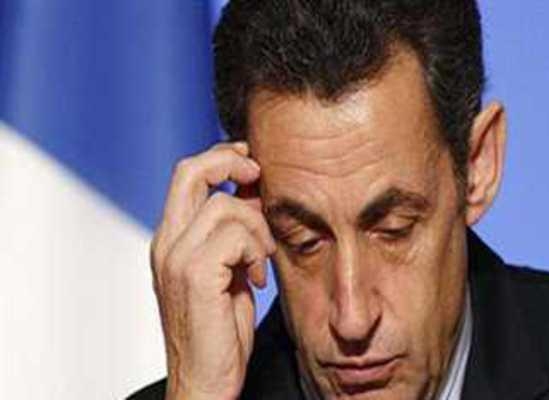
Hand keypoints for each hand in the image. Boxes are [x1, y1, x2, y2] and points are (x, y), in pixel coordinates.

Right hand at [150, 142, 274, 399]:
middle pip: (191, 171)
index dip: (221, 158)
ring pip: (225, 204)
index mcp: (171, 239)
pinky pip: (235, 235)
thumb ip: (234, 235)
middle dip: (232, 161)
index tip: (252, 164)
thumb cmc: (219, 330)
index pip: (187, 175)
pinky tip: (257, 279)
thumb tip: (256, 196)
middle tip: (259, 174)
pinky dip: (256, 251)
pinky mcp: (194, 275)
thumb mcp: (229, 271)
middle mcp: (166, 243)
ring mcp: (176, 258)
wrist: (205, 380)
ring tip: (262, 258)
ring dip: (257, 227)